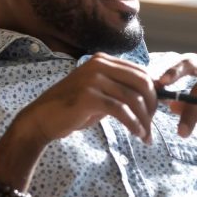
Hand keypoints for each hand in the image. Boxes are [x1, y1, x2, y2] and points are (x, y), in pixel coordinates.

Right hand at [13, 52, 157, 145]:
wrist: (41, 119)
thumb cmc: (73, 108)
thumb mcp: (100, 94)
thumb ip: (121, 90)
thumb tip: (153, 93)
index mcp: (103, 60)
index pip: (141, 72)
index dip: (154, 92)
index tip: (155, 111)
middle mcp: (99, 64)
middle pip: (142, 82)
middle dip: (152, 105)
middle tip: (152, 124)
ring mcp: (93, 79)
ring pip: (133, 99)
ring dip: (144, 120)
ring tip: (146, 135)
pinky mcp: (88, 96)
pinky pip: (121, 110)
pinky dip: (133, 124)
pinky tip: (137, 134)